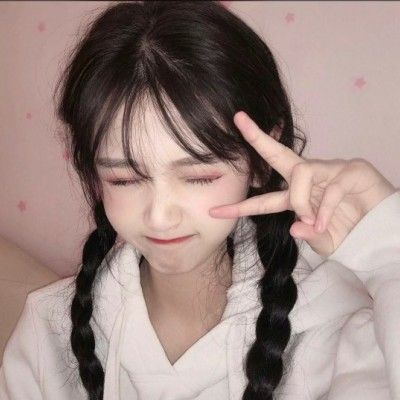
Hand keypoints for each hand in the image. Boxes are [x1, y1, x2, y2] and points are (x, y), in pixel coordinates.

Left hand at [209, 111, 395, 257]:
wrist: (383, 236)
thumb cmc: (351, 235)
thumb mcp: (322, 242)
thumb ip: (307, 235)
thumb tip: (294, 227)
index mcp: (298, 197)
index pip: (264, 200)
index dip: (241, 206)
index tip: (215, 210)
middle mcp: (310, 179)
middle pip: (278, 155)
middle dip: (257, 137)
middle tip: (238, 119)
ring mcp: (330, 171)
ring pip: (300, 173)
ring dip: (300, 200)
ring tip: (312, 220)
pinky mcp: (352, 170)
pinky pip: (330, 185)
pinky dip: (324, 207)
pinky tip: (325, 222)